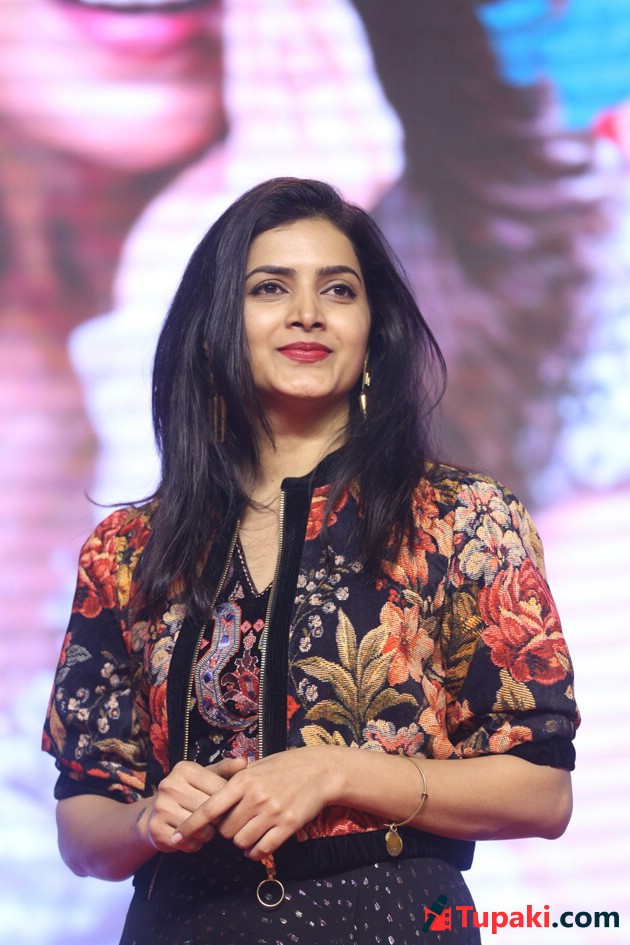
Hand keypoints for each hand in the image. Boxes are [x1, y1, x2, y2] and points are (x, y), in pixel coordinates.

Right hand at [137, 757, 247, 853]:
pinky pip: (188, 843)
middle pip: (209, 810)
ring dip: (208, 834)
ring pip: (200, 829)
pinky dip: (195, 844)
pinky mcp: (156, 829)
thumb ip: (225, 770)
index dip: (229, 801)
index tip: (230, 806)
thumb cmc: (190, 792)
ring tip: (207, 829)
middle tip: (219, 821)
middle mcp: (169, 785)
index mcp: (184, 769)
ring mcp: (161, 808)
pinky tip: (193, 837)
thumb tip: (243, 762)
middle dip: (219, 820)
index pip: (218, 788)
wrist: (156, 812)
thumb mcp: (206, 777)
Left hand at [172, 746, 337, 859]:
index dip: (191, 825)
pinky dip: (256, 851)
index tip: (176, 836)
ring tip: (249, 832)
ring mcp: (272, 812)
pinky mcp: (287, 826)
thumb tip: (214, 796)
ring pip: (242, 842)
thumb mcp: (257, 766)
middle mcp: (256, 797)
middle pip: (225, 830)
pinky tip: (259, 843)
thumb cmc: (285, 766)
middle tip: (236, 824)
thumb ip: (236, 780)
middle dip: (226, 832)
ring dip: (241, 842)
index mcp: (244, 780)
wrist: (318, 771)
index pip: (209, 807)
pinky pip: (262, 849)